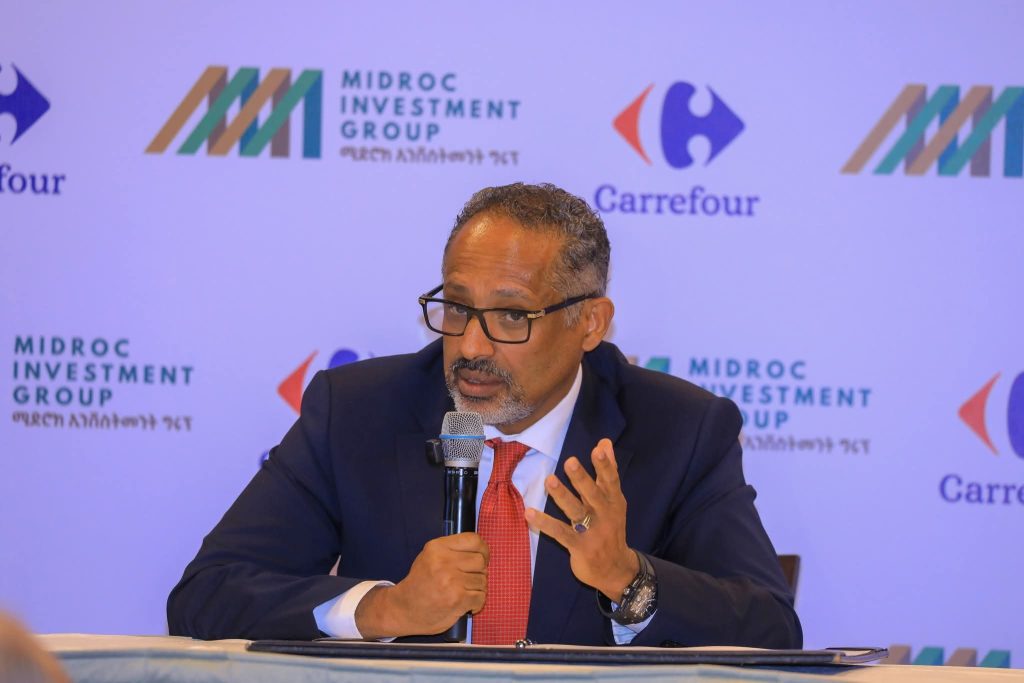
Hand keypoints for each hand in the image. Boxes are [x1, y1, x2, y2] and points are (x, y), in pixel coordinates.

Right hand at [354, 532, 487, 638]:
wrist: (403, 609)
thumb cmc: (420, 582)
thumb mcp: (430, 557)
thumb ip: (452, 550)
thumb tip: (482, 551)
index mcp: (438, 547)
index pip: (474, 540)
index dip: (483, 550)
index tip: (482, 558)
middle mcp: (444, 561)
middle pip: (480, 561)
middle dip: (479, 571)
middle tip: (468, 580)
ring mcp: (451, 581)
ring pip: (482, 580)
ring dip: (477, 589)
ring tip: (463, 593)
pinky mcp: (457, 599)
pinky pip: (481, 597)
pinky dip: (477, 603)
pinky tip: (466, 604)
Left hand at [525, 438, 638, 601]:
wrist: (615, 569)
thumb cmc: (610, 527)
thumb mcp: (613, 500)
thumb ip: (607, 472)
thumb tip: (605, 442)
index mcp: (614, 501)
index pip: (611, 481)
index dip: (605, 465)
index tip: (598, 449)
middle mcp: (605, 514)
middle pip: (592, 494)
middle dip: (581, 479)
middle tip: (570, 461)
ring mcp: (592, 532)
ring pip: (575, 511)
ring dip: (562, 496)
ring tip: (549, 480)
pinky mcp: (579, 547)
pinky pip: (560, 532)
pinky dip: (544, 523)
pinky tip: (529, 513)